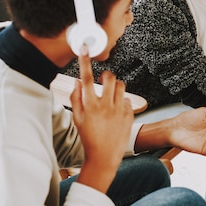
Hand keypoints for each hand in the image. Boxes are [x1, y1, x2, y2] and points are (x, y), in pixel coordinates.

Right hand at [70, 46, 133, 192]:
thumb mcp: (77, 119)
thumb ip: (76, 99)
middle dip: (106, 75)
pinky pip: (127, 99)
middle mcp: (105, 105)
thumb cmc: (88, 138)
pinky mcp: (129, 115)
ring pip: (121, 86)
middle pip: (109, 77)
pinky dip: (122, 102)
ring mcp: (119, 110)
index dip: (84, 61)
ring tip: (110, 97)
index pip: (85, 77)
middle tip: (103, 80)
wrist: (104, 157)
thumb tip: (78, 81)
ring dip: (115, 87)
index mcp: (90, 105)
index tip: (84, 48)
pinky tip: (117, 112)